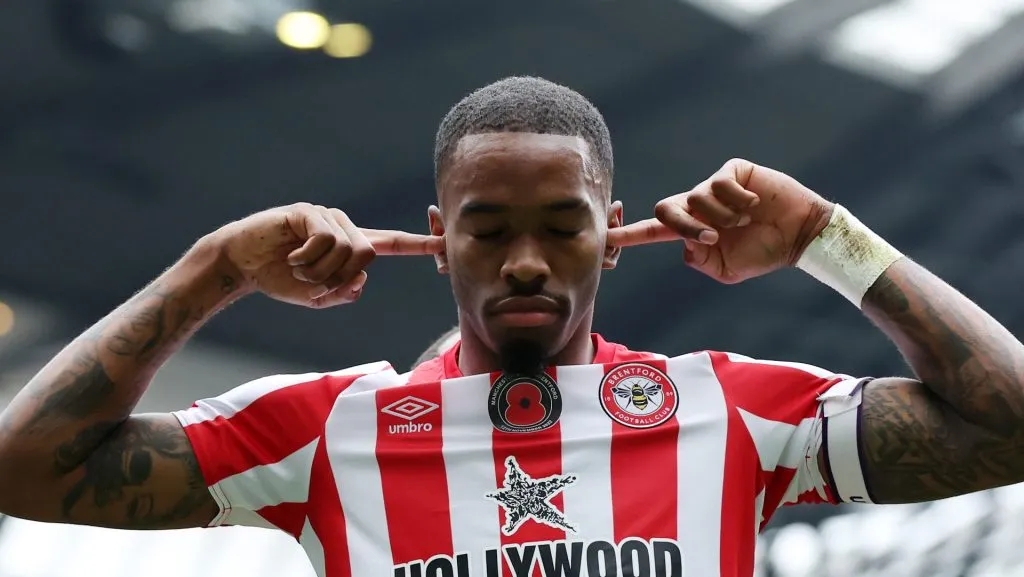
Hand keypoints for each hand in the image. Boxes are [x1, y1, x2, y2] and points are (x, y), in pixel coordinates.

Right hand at [209, 203, 442, 307]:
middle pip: (368, 255)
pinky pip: (325, 239)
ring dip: (320, 272)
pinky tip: (291, 257)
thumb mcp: (319, 297)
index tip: (445, 242)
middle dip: (340, 278)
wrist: (242, 265)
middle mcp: (344, 227)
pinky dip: (307, 258)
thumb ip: (345, 292)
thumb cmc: (280, 280)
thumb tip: (362, 279)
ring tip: (298, 270)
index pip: (393, 243)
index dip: (420, 244)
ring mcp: (327, 217)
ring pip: (347, 249)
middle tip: (313, 284)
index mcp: (351, 246)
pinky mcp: (308, 213)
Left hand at [608, 158, 832, 283]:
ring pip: (696, 198)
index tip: (606, 236)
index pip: (653, 230)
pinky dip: (738, 199)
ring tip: (746, 220)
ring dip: (722, 216)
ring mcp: (713, 186)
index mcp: (691, 230)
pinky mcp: (732, 171)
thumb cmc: (764, 252)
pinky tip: (755, 202)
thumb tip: (685, 244)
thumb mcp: (728, 270)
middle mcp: (697, 206)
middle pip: (666, 210)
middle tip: (713, 237)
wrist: (799, 234)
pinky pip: (720, 183)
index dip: (629, 233)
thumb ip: (701, 262)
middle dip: (686, 226)